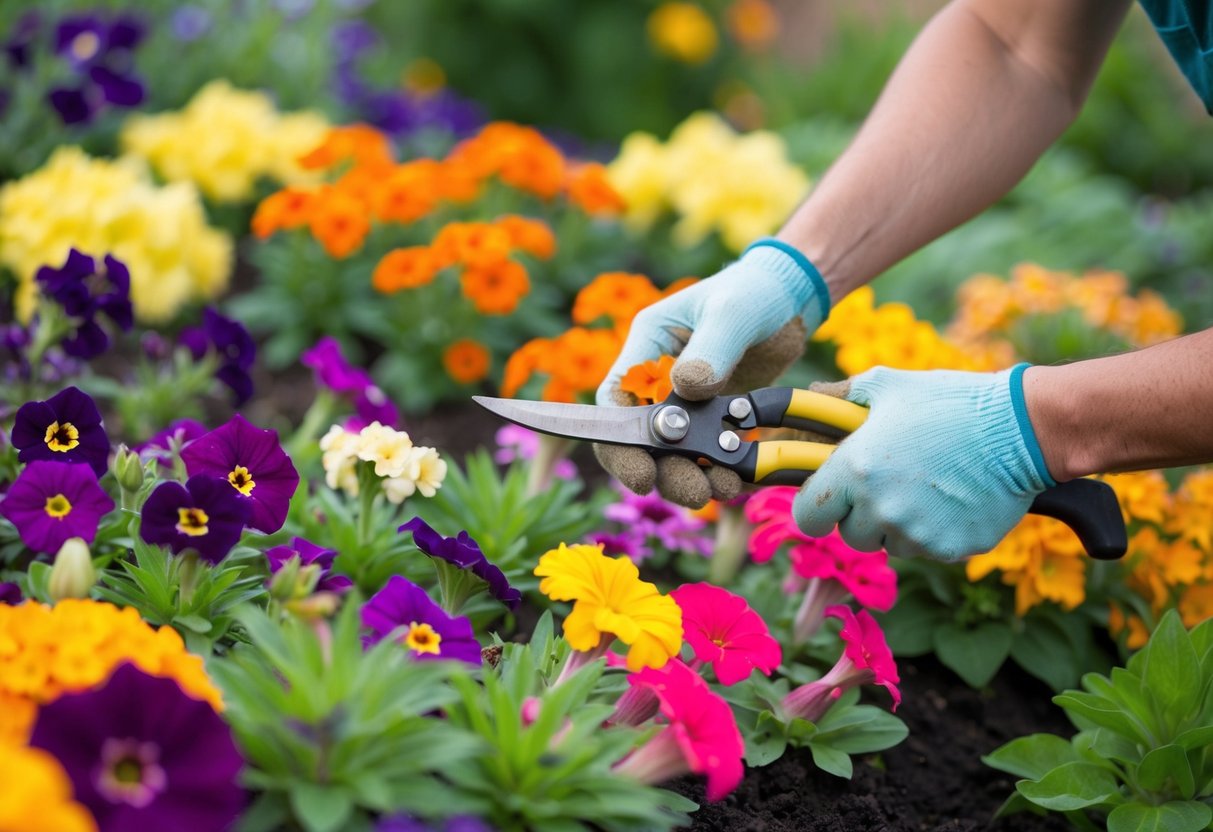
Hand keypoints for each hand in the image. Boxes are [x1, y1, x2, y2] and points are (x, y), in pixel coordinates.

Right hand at [595, 239, 829, 507]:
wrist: (789, 299)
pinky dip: (717, 471)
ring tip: (721, 488)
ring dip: (691, 476)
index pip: (616, 401)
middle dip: (661, 470)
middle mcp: (658, 380)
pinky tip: (735, 480)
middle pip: (640, 439)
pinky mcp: (713, 419)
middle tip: (692, 491)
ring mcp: (687, 404)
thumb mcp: (733, 313)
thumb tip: (686, 389)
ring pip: (673, 454)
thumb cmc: (755, 292)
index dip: (619, 442)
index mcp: (648, 346)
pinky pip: (706, 454)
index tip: (641, 472)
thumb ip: (711, 350)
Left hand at [793, 365, 1055, 560]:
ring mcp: (917, 533)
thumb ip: (841, 398)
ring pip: (889, 544)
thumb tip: (812, 399)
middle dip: (860, 515)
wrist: (1022, 428)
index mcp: (855, 470)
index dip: (815, 507)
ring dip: (898, 524)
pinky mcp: (950, 549)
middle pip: (850, 535)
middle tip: (886, 486)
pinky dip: (934, 531)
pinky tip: (952, 498)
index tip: (826, 501)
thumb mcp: (888, 386)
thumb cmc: (950, 402)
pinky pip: (927, 549)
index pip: (807, 515)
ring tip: (925, 487)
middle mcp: (881, 508)